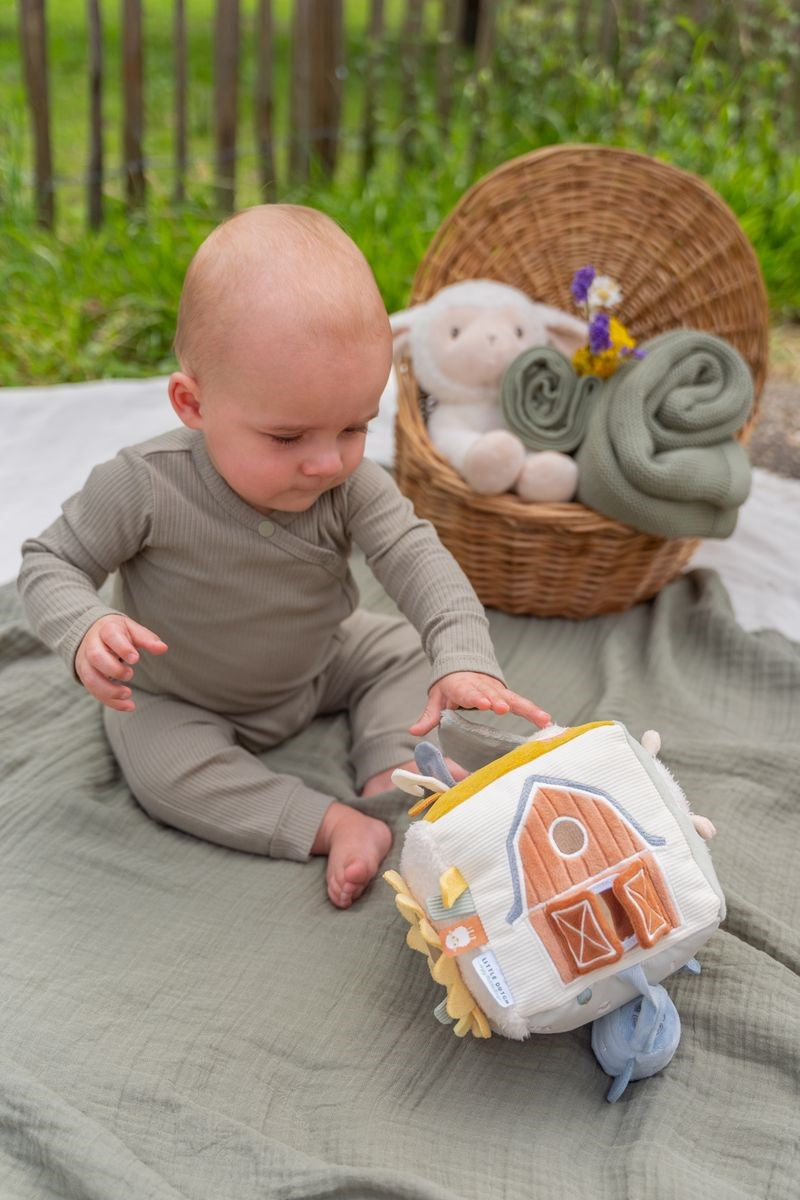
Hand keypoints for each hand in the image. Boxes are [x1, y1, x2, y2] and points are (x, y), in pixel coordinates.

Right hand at [75, 614, 167, 711]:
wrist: (92, 634)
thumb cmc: (118, 633)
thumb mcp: (132, 630)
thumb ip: (146, 639)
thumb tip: (163, 648)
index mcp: (106, 629)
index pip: (111, 636)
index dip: (122, 648)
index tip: (136, 659)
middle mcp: (92, 645)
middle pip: (96, 657)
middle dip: (113, 669)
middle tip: (130, 674)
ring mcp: (86, 662)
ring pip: (91, 678)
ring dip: (109, 690)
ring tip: (127, 694)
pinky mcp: (85, 676)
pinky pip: (94, 691)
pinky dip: (110, 701)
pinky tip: (128, 706)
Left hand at [409, 671, 550, 736]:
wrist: (462, 664)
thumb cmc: (449, 686)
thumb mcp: (436, 698)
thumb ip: (429, 716)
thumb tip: (413, 732)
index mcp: (462, 686)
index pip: (469, 692)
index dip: (476, 697)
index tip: (484, 704)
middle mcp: (482, 687)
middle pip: (492, 694)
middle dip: (499, 701)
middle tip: (505, 709)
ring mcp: (496, 689)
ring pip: (512, 698)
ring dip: (526, 708)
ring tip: (540, 718)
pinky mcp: (506, 694)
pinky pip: (521, 702)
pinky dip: (533, 710)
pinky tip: (546, 721)